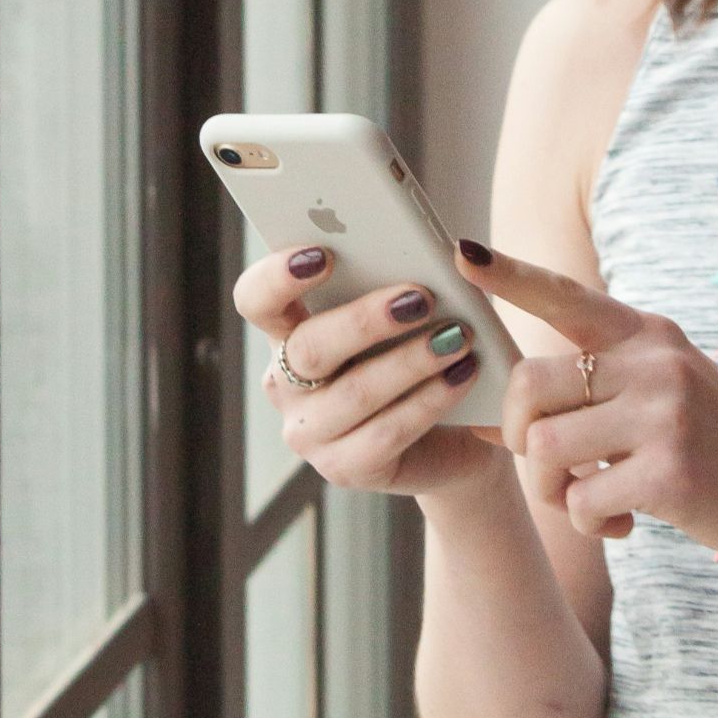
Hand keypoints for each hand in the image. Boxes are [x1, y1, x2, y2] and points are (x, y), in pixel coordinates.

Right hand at [233, 245, 500, 495]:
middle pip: (308, 348)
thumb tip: (434, 247)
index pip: (256, 300)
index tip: (325, 254)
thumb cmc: (421, 357)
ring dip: (411, 360)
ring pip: (354, 392)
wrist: (454, 438)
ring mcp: (310, 433)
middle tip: (421, 297)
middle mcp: (286, 384)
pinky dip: (429, 400)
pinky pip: (386, 433)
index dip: (278, 276)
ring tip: (458, 337)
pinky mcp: (344, 469)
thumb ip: (397, 282)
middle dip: (366, 320)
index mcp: (287, 333)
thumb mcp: (405, 317)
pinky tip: (462, 375)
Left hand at [459, 240, 717, 572]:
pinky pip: (580, 500)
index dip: (508, 276)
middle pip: (529, 383)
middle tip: (549, 466)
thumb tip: (497, 418)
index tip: (461, 253)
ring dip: (549, 489)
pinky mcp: (669, 471)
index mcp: (649, 335)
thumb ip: (598, 391)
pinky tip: (622, 524)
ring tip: (588, 500)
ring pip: (544, 447)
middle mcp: (654, 362)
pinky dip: (587, 523)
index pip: (566, 296)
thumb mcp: (670, 394)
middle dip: (518, 435)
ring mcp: (664, 414)